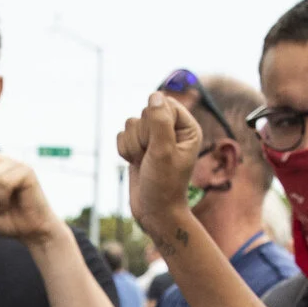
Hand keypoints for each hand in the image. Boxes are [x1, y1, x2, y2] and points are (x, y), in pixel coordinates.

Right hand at [117, 94, 203, 235]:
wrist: (154, 212)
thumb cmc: (164, 185)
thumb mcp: (163, 152)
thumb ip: (159, 122)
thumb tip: (154, 95)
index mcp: (186, 127)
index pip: (163, 104)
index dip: (155, 123)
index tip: (161, 146)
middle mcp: (171, 129)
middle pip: (145, 113)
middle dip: (142, 137)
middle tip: (152, 158)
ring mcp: (153, 138)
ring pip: (130, 124)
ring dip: (133, 147)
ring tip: (145, 164)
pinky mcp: (138, 146)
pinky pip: (121, 135)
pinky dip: (124, 152)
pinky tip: (136, 164)